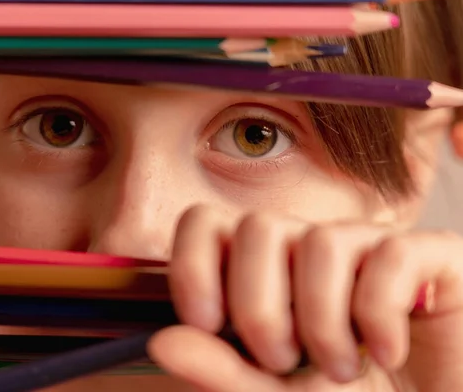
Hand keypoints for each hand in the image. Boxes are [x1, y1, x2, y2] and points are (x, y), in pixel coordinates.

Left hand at [149, 205, 462, 391]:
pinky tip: (388, 352)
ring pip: (321, 242)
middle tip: (282, 360)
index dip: (194, 264)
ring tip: (340, 369)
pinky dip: (380, 316)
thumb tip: (163, 342)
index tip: (207, 323)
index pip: (206, 222)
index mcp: (266, 267)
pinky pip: (392, 255)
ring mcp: (368, 244)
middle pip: (258, 226)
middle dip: (260, 306)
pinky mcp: (430, 255)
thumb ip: (223, 371)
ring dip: (323, 321)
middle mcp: (310, 245)